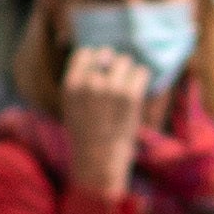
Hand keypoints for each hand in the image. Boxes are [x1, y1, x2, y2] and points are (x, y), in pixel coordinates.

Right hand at [56, 50, 151, 195]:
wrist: (99, 160)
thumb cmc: (86, 135)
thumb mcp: (72, 105)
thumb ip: (81, 81)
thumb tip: (100, 54)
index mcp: (72, 84)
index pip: (85, 53)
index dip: (96, 59)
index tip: (102, 71)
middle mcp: (90, 83)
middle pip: (107, 54)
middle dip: (114, 65)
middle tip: (117, 82)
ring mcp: (111, 88)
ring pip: (126, 61)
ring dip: (129, 71)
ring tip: (128, 86)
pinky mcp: (130, 96)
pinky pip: (141, 72)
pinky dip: (142, 78)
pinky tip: (138, 90)